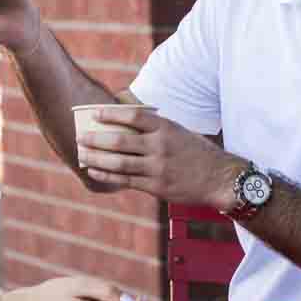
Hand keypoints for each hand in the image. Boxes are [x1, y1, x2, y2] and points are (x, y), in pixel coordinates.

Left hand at [77, 108, 242, 209]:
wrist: (220, 178)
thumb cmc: (198, 153)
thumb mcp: (180, 132)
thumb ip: (157, 129)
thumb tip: (128, 124)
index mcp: (166, 128)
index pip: (133, 117)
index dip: (111, 114)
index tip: (95, 113)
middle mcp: (160, 146)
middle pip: (120, 141)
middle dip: (96, 139)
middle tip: (80, 136)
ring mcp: (157, 168)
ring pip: (119, 162)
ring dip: (96, 158)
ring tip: (82, 154)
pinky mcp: (156, 186)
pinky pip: (126, 180)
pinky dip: (107, 175)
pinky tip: (94, 170)